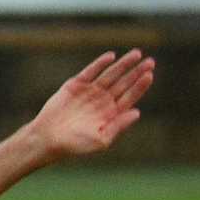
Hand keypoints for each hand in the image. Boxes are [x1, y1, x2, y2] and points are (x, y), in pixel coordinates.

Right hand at [28, 50, 155, 157]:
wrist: (48, 139)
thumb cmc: (75, 145)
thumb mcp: (101, 140)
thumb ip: (119, 126)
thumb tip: (137, 112)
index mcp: (112, 114)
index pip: (130, 96)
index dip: (140, 86)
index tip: (149, 75)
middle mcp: (103, 101)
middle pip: (124, 83)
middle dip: (136, 72)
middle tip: (150, 61)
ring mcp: (90, 92)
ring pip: (110, 74)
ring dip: (123, 64)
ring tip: (137, 54)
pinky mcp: (75, 85)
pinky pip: (90, 71)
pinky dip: (100, 63)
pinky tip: (111, 56)